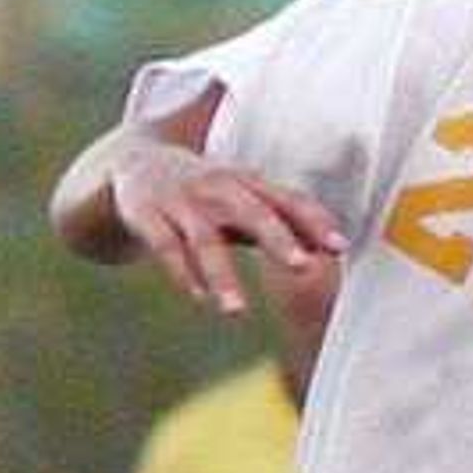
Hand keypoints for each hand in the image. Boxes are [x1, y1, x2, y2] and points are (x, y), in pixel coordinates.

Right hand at [109, 139, 345, 317]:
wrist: (131, 161)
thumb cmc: (205, 190)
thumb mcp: (245, 199)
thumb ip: (287, 222)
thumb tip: (339, 247)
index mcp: (247, 183)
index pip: (287, 198)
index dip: (314, 220)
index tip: (340, 247)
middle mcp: (216, 187)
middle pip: (250, 211)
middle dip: (277, 238)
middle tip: (301, 267)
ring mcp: (180, 201)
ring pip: (204, 238)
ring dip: (222, 275)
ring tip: (237, 311)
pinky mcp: (147, 215)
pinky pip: (165, 245)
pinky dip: (181, 272)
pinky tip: (198, 297)